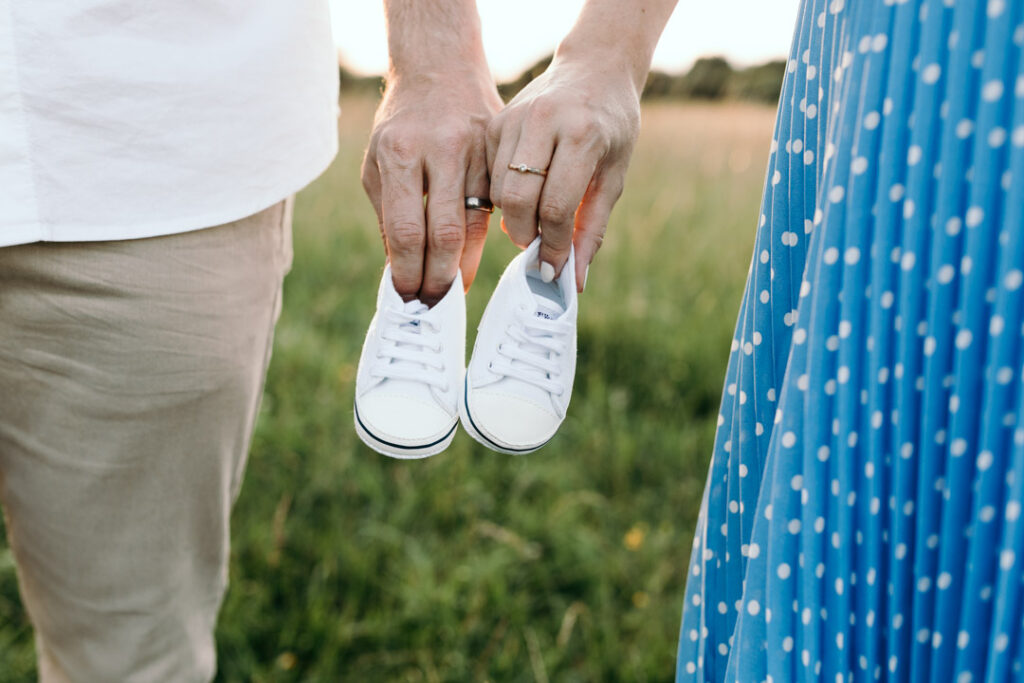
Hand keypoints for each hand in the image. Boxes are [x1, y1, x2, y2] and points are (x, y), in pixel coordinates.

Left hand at [362, 69, 502, 304]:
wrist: (440, 69)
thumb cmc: (401, 126)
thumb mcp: (378, 165)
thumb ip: (388, 217)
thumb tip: (399, 273)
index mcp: (401, 153)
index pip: (407, 230)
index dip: (408, 272)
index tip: (407, 299)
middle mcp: (442, 150)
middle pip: (446, 233)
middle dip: (438, 278)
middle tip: (433, 305)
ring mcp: (477, 150)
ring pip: (477, 224)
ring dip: (465, 266)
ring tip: (453, 290)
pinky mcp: (500, 153)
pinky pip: (495, 207)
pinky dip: (484, 239)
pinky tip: (473, 260)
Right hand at [486, 55, 640, 290]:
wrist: (594, 68)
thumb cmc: (612, 126)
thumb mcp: (613, 176)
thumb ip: (592, 228)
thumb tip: (574, 279)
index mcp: (582, 134)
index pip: (557, 206)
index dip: (554, 244)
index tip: (554, 267)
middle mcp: (544, 121)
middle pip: (519, 200)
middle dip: (526, 234)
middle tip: (538, 245)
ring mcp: (513, 118)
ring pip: (500, 192)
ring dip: (514, 218)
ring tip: (535, 219)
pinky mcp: (495, 121)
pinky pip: (489, 177)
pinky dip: (504, 196)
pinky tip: (524, 193)